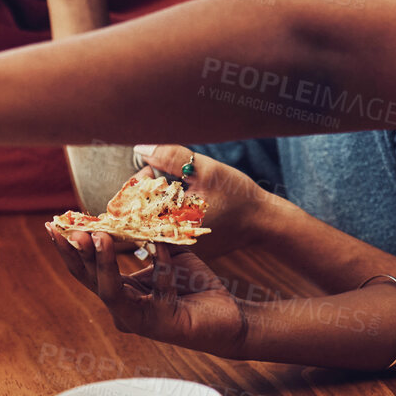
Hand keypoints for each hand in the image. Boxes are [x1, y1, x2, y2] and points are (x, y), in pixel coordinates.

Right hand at [45, 229, 247, 357]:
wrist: (229, 317)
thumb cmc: (195, 286)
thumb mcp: (167, 254)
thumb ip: (147, 238)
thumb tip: (131, 212)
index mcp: (121, 291)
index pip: (86, 269)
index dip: (68, 248)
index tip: (53, 224)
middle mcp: (123, 309)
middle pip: (90, 281)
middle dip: (77, 253)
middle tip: (69, 228)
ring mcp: (140, 320)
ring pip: (111, 291)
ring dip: (104, 262)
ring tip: (100, 236)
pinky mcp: (162, 324)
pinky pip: (157, 290)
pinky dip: (158, 265)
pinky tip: (158, 245)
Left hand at [133, 144, 275, 259]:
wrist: (262, 222)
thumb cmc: (237, 194)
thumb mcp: (206, 169)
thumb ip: (171, 157)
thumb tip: (141, 147)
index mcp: (169, 223)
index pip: (133, 203)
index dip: (138, 182)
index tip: (152, 169)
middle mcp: (168, 242)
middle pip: (137, 215)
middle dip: (143, 193)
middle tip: (159, 177)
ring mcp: (175, 249)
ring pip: (149, 223)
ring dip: (153, 204)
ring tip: (173, 190)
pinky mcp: (183, 249)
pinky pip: (163, 230)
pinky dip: (165, 215)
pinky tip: (181, 202)